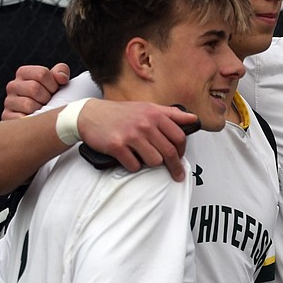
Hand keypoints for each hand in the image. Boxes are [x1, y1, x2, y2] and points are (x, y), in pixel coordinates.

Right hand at [3, 63, 69, 119]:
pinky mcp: (7, 117)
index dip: (54, 84)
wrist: (43, 120)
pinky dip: (33, 120)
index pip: (42, 74)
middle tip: (49, 103)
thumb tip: (61, 78)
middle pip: (34, 88)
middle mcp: (13, 86)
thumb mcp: (58, 81)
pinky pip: (21, 119)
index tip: (55, 91)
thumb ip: (61, 71)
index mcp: (24, 73)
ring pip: (28, 104)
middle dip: (47, 98)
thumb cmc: (52, 97)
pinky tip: (37, 120)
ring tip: (43, 111)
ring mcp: (8, 101)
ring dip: (41, 110)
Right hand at [78, 100, 195, 180]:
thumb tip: (193, 118)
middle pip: (170, 152)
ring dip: (151, 163)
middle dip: (175, 166)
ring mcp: (131, 135)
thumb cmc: (121, 113)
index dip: (183, 150)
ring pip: (154, 161)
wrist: (90, 115)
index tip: (181, 157)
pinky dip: (134, 166)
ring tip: (144, 157)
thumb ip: (171, 114)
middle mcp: (145, 123)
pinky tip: (129, 158)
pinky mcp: (117, 146)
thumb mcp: (148, 108)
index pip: (179, 137)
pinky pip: (134, 165)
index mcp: (155, 114)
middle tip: (177, 174)